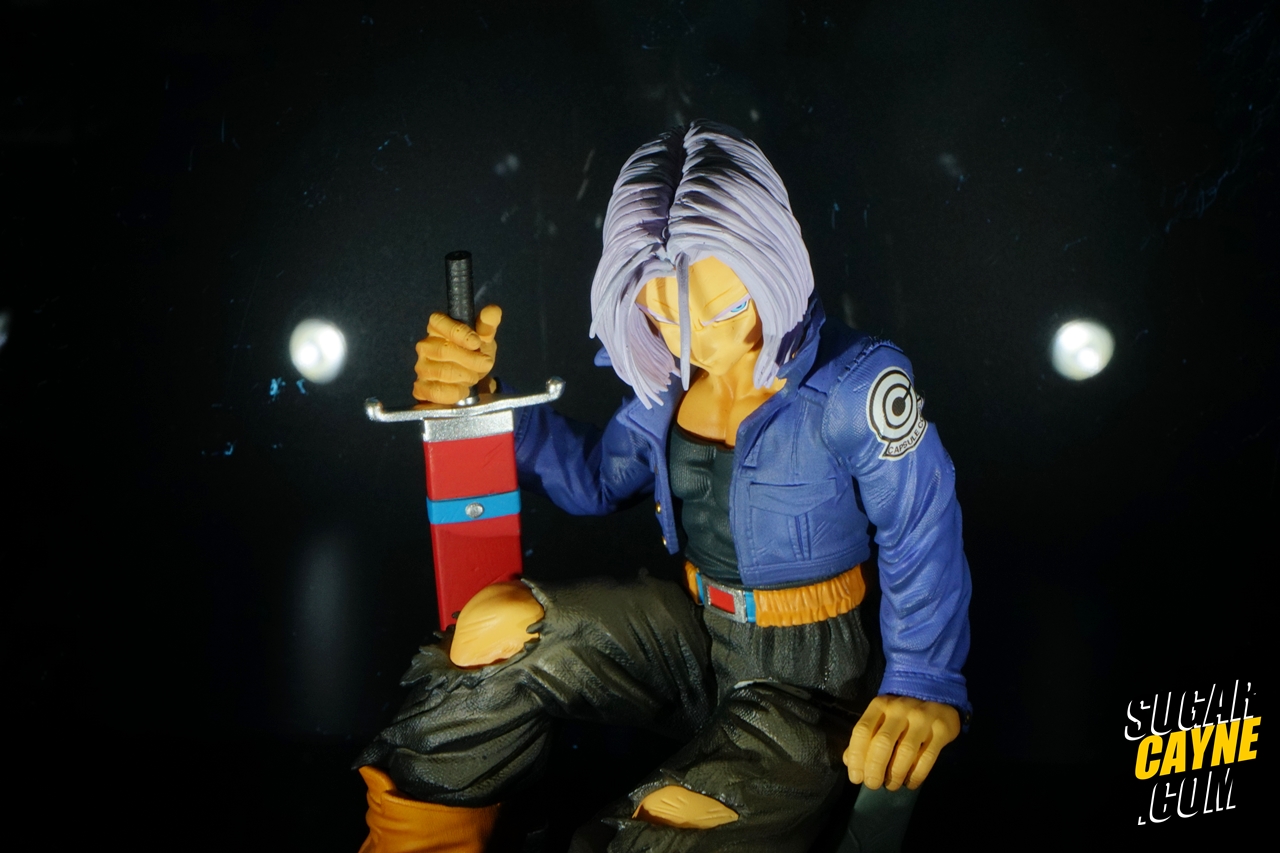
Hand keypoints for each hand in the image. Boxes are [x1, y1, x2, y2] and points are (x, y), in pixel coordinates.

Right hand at [412, 304, 501, 403]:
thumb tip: (493, 311)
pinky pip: (435, 391)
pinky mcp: (421, 387)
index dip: (459, 332)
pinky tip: (463, 389)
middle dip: (470, 359)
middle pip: (443, 350)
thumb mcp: (484, 338)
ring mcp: (421, 367)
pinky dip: (454, 393)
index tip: (476, 342)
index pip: (438, 322)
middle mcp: (425, 345)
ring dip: (465, 376)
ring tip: (474, 376)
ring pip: (440, 372)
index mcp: (437, 327)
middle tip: (485, 363)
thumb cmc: (474, 352)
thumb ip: (487, 325)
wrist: (470, 378)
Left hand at [843, 694, 959, 790]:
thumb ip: (865, 738)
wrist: (938, 695)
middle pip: (883, 742)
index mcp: (880, 705)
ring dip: (896, 774)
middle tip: (873, 785)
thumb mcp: (881, 718)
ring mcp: (922, 718)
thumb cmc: (903, 713)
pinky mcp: (942, 729)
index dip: (856, 756)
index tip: (856, 777)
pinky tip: (910, 783)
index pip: (862, 731)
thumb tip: (848, 761)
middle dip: (875, 768)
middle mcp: (900, 709)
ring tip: (891, 785)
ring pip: (905, 752)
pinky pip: (927, 757)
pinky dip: (916, 775)